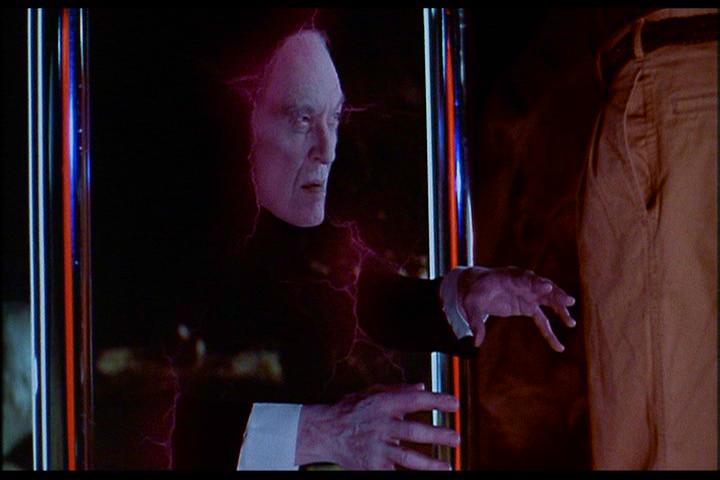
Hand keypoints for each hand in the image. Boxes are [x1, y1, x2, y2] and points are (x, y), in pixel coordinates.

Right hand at [295, 383, 458, 469]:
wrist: (324, 431)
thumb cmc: (349, 410)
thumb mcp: (371, 392)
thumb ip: (398, 390)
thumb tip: (422, 387)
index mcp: (383, 404)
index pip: (415, 400)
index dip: (437, 401)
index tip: (454, 403)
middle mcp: (381, 425)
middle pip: (414, 431)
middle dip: (438, 435)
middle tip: (456, 438)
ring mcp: (377, 447)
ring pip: (407, 457)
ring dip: (430, 464)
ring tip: (447, 466)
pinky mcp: (373, 464)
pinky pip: (394, 471)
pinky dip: (406, 473)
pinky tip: (423, 476)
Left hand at [458, 266, 575, 350]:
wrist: (476, 287)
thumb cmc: (474, 293)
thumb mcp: (471, 306)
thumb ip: (475, 322)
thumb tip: (475, 342)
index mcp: (507, 277)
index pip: (525, 278)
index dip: (536, 282)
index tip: (547, 287)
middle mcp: (522, 284)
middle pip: (542, 287)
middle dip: (555, 294)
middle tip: (568, 301)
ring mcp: (527, 294)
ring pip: (547, 301)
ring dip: (559, 310)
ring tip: (571, 322)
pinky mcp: (528, 306)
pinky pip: (542, 319)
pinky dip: (549, 332)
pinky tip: (557, 346)